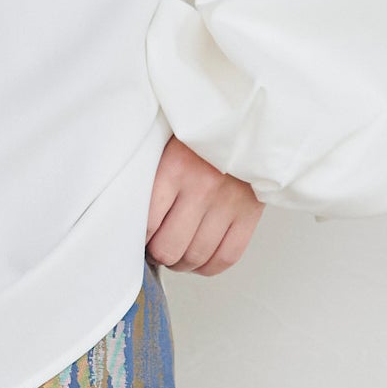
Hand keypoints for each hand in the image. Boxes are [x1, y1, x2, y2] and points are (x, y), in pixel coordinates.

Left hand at [145, 133, 262, 275]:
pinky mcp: (249, 213)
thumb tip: (136, 219)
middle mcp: (202, 188)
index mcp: (175, 168)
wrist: (248, 120)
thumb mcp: (170, 144)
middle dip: (159, 254)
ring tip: (177, 254)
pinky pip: (226, 257)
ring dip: (181, 264)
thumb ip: (154, 179)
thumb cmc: (203, 134)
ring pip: (196, 257)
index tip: (139, 237)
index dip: (139, 239)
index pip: (146, 223)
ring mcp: (228, 203)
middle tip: (157, 248)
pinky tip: (200, 260)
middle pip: (169, 248)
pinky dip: (209, 267)